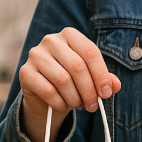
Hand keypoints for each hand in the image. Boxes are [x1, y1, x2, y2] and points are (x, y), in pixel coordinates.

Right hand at [18, 27, 120, 141]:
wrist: (45, 97)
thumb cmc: (71, 83)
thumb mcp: (90, 79)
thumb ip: (104, 80)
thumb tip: (115, 85)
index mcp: (70, 35)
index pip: (90, 52)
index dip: (101, 75)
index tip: (106, 94)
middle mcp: (51, 40)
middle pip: (77, 67)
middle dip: (89, 91)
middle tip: (93, 106)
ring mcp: (36, 54)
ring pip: (63, 80)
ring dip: (74, 98)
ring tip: (78, 105)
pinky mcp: (25, 72)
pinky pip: (48, 91)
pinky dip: (59, 103)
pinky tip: (62, 106)